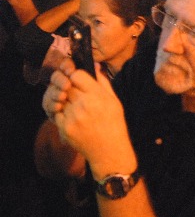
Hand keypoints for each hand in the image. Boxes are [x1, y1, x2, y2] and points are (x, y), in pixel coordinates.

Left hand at [46, 58, 136, 178]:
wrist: (109, 151)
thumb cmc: (114, 124)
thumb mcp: (114, 101)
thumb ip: (103, 82)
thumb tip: (95, 66)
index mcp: (97, 96)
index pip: (77, 74)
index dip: (76, 76)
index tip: (79, 80)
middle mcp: (84, 104)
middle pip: (67, 85)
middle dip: (70, 87)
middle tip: (76, 93)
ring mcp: (72, 116)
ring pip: (61, 99)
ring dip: (66, 101)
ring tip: (77, 108)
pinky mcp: (64, 127)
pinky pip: (57, 113)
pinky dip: (62, 113)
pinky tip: (74, 118)